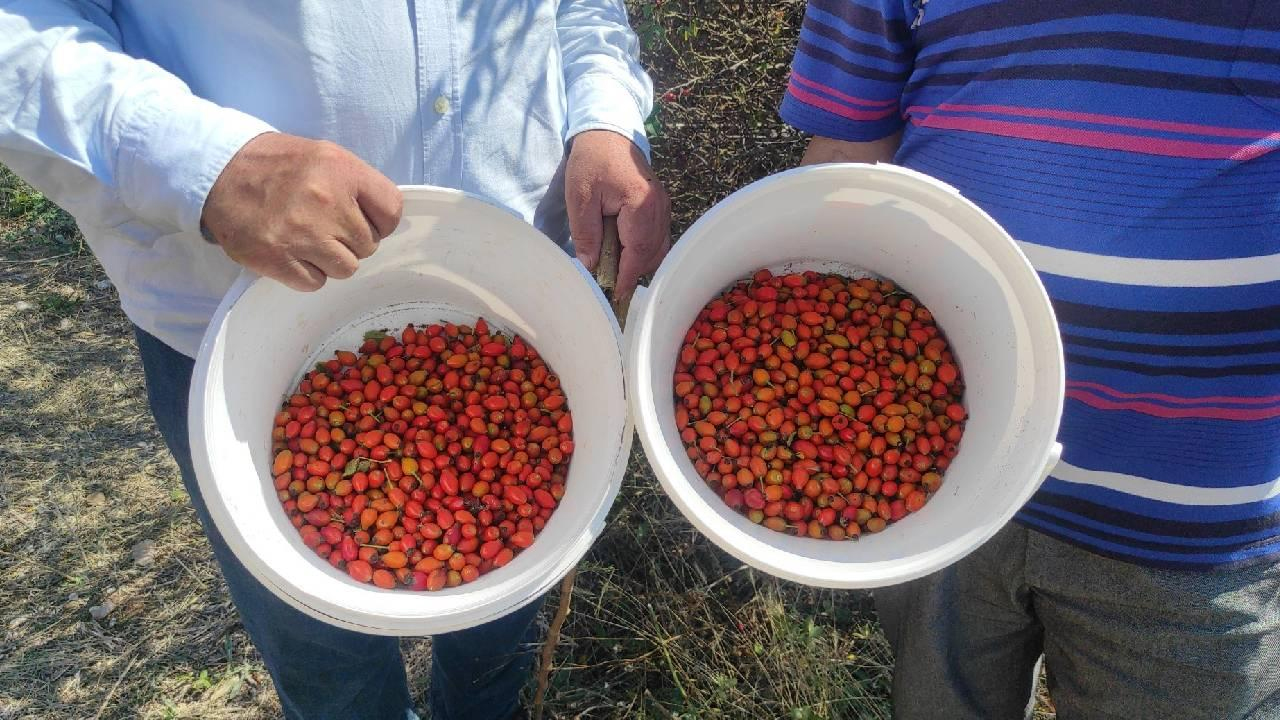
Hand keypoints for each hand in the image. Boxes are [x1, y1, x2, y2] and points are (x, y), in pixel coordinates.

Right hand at [201, 133, 402, 290]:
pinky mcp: (277, 258)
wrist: (219, 170)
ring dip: (330, 260)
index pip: (391, 212)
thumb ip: (358, 186)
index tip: (361, 219)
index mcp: (343, 170)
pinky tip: (291, 253)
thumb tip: (384, 221)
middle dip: (349, 240)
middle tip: (322, 226)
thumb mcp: (326, 156)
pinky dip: (306, 273)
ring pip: (346, 268)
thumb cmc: (278, 165)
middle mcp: (326, 201)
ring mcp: (301, 233)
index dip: (380, 222)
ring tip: (306, 240)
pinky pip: (315, 283)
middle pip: (368, 245)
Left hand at [566, 130, 670, 300]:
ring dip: (638, 263)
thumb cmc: (591, 161)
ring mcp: (663, 206)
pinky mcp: (660, 206)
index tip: (615, 295)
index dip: (627, 277)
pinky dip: (644, 250)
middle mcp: (659, 207)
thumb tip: (591, 267)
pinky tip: (625, 253)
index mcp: (640, 204)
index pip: (638, 251)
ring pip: (658, 247)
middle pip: (652, 253)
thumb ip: (586, 234)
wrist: (607, 132)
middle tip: (610, 285)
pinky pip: (657, 236)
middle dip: (632, 272)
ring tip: (615, 270)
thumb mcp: (580, 197)